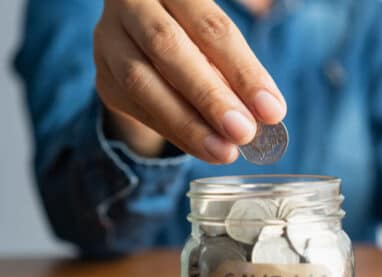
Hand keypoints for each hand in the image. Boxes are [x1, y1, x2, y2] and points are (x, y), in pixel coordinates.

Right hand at [94, 0, 285, 162]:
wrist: (148, 36)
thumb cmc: (200, 34)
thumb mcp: (220, 36)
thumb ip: (237, 65)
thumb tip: (266, 111)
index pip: (211, 27)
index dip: (243, 71)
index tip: (272, 110)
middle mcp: (133, 4)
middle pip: (168, 48)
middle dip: (210, 97)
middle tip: (244, 132)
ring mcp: (110, 38)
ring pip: (142, 82)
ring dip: (188, 123)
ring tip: (224, 151)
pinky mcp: (103, 75)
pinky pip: (136, 107)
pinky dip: (173, 132)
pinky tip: (204, 148)